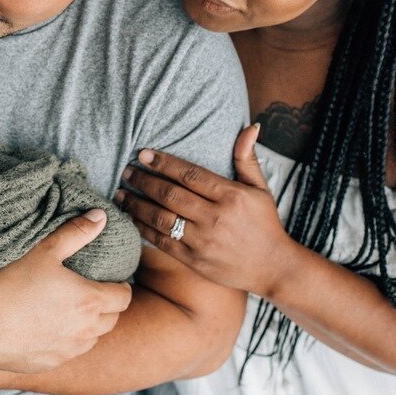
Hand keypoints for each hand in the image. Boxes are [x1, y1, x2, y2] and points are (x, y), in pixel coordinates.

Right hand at [0, 210, 132, 372]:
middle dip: (108, 306)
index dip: (121, 287)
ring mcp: (67, 351)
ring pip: (92, 340)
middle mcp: (85, 331)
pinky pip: (69, 354)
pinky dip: (68, 342)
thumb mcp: (45, 250)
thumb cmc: (11, 282)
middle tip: (94, 292)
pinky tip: (51, 330)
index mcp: (90, 301)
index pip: (124, 297)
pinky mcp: (49, 364)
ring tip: (75, 311)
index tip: (113, 280)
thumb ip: (76, 232)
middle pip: (113, 320)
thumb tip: (101, 217)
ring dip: (90, 327)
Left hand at [115, 124, 296, 296]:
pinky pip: (162, 242)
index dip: (163, 163)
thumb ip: (247, 158)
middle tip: (126, 172)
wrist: (274, 268)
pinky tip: (131, 217)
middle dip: (144, 181)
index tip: (143, 154)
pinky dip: (143, 228)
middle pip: (170, 195)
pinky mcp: (195, 261)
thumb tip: (251, 126)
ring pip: (161, 219)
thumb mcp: (261, 189)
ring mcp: (204, 241)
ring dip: (137, 204)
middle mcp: (216, 218)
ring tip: (121, 193)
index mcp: (231, 196)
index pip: (189, 174)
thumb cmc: (265, 224)